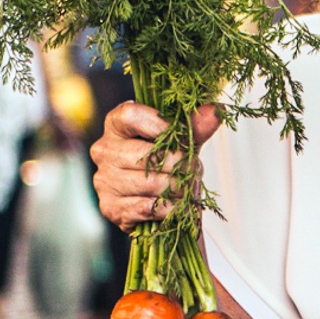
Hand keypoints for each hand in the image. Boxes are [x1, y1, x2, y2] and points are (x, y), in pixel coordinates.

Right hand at [89, 101, 219, 228]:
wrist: (157, 203)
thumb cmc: (168, 164)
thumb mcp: (183, 142)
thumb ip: (196, 126)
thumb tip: (215, 109)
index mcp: (116, 125)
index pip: (130, 116)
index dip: (162, 126)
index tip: (184, 137)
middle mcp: (104, 150)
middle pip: (148, 153)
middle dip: (181, 164)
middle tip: (194, 170)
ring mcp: (104, 180)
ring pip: (151, 183)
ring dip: (179, 189)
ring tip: (188, 190)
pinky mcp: (111, 208)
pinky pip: (149, 208)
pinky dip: (171, 209)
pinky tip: (179, 207)